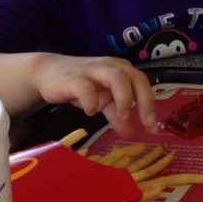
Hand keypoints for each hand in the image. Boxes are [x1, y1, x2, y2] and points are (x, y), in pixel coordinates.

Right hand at [32, 54, 156, 138]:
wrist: (48, 73)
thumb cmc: (82, 85)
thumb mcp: (103, 101)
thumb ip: (118, 116)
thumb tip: (131, 135)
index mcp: (122, 70)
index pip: (143, 84)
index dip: (151, 105)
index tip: (154, 128)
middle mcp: (112, 66)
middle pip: (136, 78)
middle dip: (144, 101)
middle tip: (146, 124)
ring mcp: (93, 70)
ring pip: (116, 76)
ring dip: (124, 97)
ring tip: (123, 116)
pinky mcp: (73, 78)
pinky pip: (85, 86)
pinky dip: (91, 100)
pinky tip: (91, 112)